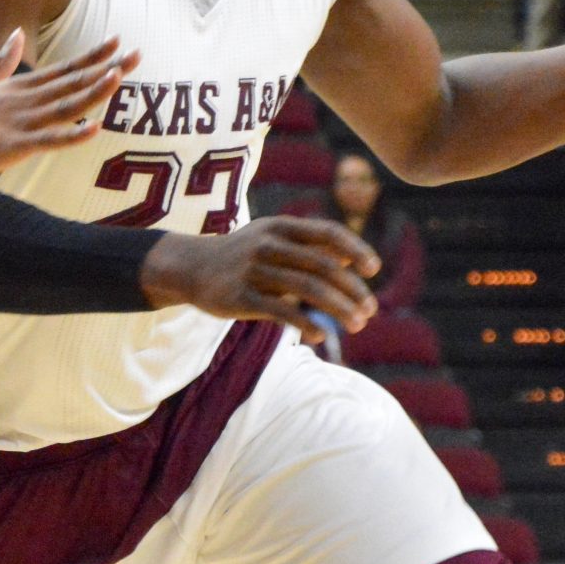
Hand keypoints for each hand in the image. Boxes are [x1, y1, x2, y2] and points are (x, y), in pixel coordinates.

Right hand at [0, 33, 136, 185]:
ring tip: (119, 78)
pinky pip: (46, 141)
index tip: (118, 43)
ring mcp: (17, 123)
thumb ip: (1, 61)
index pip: (62, 70)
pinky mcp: (9, 147)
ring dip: (93, 92)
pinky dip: (71, 134)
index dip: (92, 57)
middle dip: (106, 68)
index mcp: (16, 88)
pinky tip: (93, 128)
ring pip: (64, 106)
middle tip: (137, 54)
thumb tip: (17, 34)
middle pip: (71, 83)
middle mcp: (22, 101)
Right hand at [142, 215, 380, 338]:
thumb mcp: (273, 239)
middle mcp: (268, 244)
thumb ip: (310, 247)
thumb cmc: (243, 255)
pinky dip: (305, 324)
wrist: (190, 266)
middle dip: (352, 289)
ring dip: (338, 309)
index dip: (355, 248)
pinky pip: (280, 311)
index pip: (327, 232)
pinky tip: (321, 337)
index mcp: (280, 226)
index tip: (374, 269)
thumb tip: (353, 257)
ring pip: (307, 289)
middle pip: (322, 265)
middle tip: (370, 310)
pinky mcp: (240, 296)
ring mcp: (252, 270)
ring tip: (356, 325)